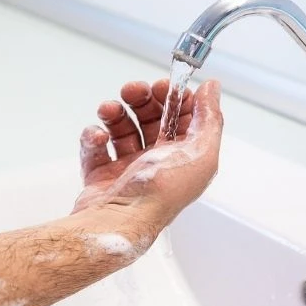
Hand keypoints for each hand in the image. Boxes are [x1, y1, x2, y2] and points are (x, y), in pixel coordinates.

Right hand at [73, 79, 223, 240]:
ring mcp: (128, 169)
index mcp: (184, 157)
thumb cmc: (159, 193)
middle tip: (131, 90)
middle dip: (140, 99)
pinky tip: (97, 137)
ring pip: (121, 129)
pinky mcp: (101, 176)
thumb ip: (210, 117)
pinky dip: (93, 137)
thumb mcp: (200, 153)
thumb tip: (211, 89)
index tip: (163, 85)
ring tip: (108, 110)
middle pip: (150, 119)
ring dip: (114, 113)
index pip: (182, 118)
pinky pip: (96, 147)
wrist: (118, 220)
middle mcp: (158, 163)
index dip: (173, 97)